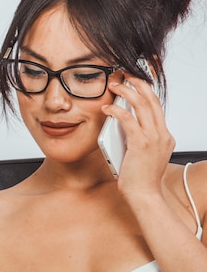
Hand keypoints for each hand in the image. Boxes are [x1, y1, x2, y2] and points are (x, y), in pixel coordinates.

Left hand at [102, 74, 174, 196]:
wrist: (144, 197)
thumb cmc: (138, 180)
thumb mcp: (140, 155)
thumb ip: (135, 139)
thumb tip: (119, 125)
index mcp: (164, 136)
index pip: (157, 107)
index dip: (146, 91)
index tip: (135, 82)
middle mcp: (162, 134)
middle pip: (152, 100)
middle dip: (138, 84)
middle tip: (125, 75)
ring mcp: (153, 138)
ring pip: (142, 105)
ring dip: (126, 92)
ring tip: (114, 85)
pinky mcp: (141, 144)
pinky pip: (128, 120)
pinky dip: (116, 111)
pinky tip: (106, 108)